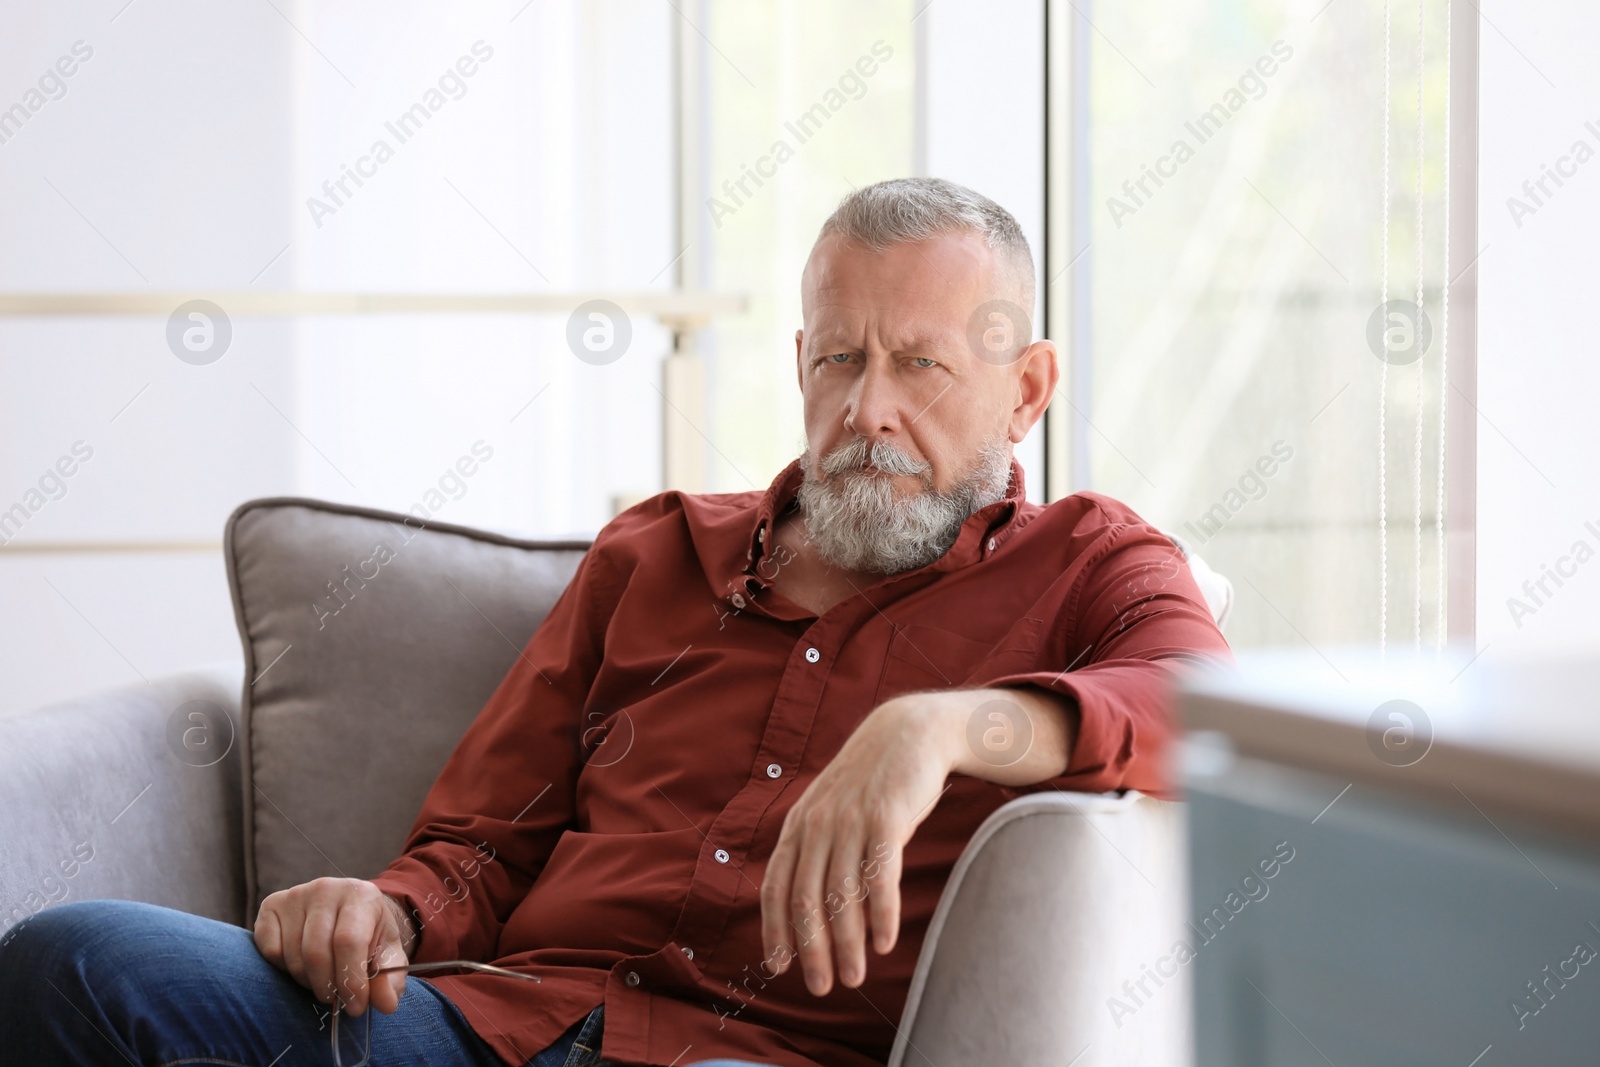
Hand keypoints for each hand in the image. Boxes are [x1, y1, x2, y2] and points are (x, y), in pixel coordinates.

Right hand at [254, 877, 416, 1016]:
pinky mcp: (271, 906)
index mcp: (360, 895)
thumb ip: (390, 978)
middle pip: (317, 952)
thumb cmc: (369, 935)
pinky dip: (284, 969)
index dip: (350, 980)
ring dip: (308, 981)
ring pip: (293, 955)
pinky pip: (271, 951)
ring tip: (323, 980)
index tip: (355, 1006)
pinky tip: (302, 964)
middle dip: (327, 986)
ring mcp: (295, 895)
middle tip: (336, 1000)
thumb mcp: (387, 954)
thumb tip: (387, 1004)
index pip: (349, 940)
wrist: (347, 911)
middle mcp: (326, 889)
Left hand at [759, 693, 959, 995]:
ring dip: (847, 943)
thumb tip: (808, 905)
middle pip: (806, 900)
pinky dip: (880, 915)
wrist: (907, 734)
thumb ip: (816, 850)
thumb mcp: (830, 810)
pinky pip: (880, 877)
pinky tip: (884, 943)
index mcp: (798, 826)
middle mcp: (817, 825)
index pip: (775, 887)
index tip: (778, 967)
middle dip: (812, 949)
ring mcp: (850, 821)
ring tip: (854, 978)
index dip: (774, 930)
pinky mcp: (885, 819)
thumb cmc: (870, 784)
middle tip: (822, 987)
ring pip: (842, 895)